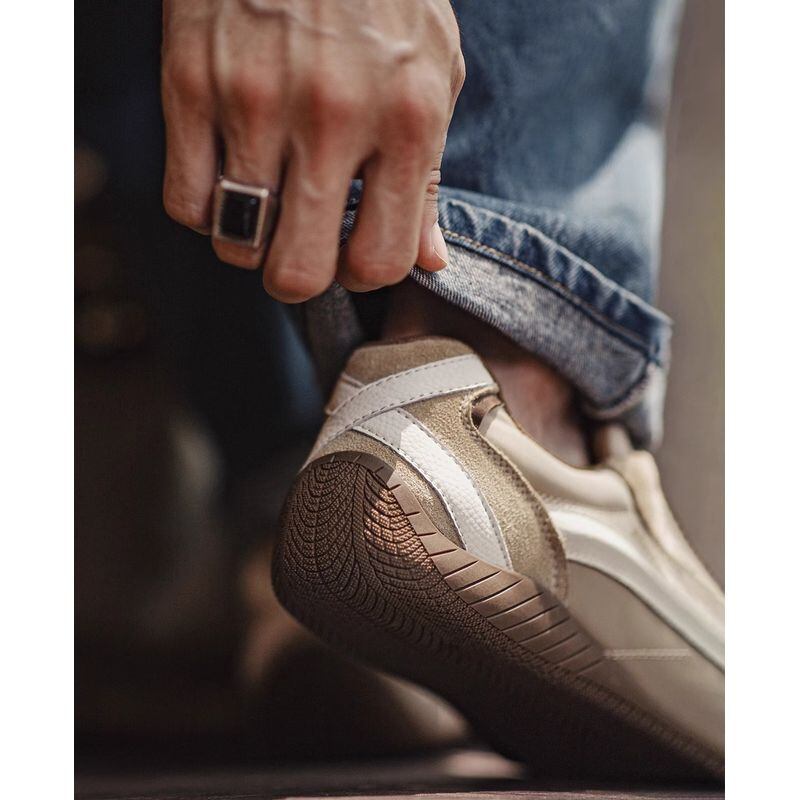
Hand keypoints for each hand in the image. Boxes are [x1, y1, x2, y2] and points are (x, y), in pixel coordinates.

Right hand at [162, 0, 464, 301]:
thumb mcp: (434, 75)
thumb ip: (428, 178)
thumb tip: (431, 260)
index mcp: (406, 121)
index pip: (382, 260)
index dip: (365, 275)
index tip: (354, 256)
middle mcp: (332, 119)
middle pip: (298, 272)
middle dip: (301, 277)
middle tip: (303, 249)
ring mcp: (254, 102)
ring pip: (235, 243)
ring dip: (251, 243)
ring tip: (266, 208)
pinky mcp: (189, 83)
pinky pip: (184, 201)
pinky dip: (204, 207)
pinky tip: (227, 177)